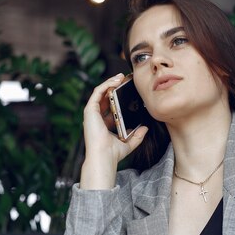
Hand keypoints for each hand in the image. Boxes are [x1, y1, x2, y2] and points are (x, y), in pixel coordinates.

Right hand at [80, 73, 147, 189]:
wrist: (104, 157)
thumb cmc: (113, 154)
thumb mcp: (128, 143)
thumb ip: (137, 136)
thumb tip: (145, 128)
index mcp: (102, 123)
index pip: (109, 105)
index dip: (117, 95)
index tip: (127, 89)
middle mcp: (95, 117)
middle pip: (105, 96)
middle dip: (114, 86)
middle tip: (126, 79)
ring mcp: (91, 113)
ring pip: (100, 92)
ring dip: (111, 82)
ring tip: (122, 77)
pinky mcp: (90, 110)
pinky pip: (98, 92)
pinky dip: (107, 84)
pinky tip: (117, 81)